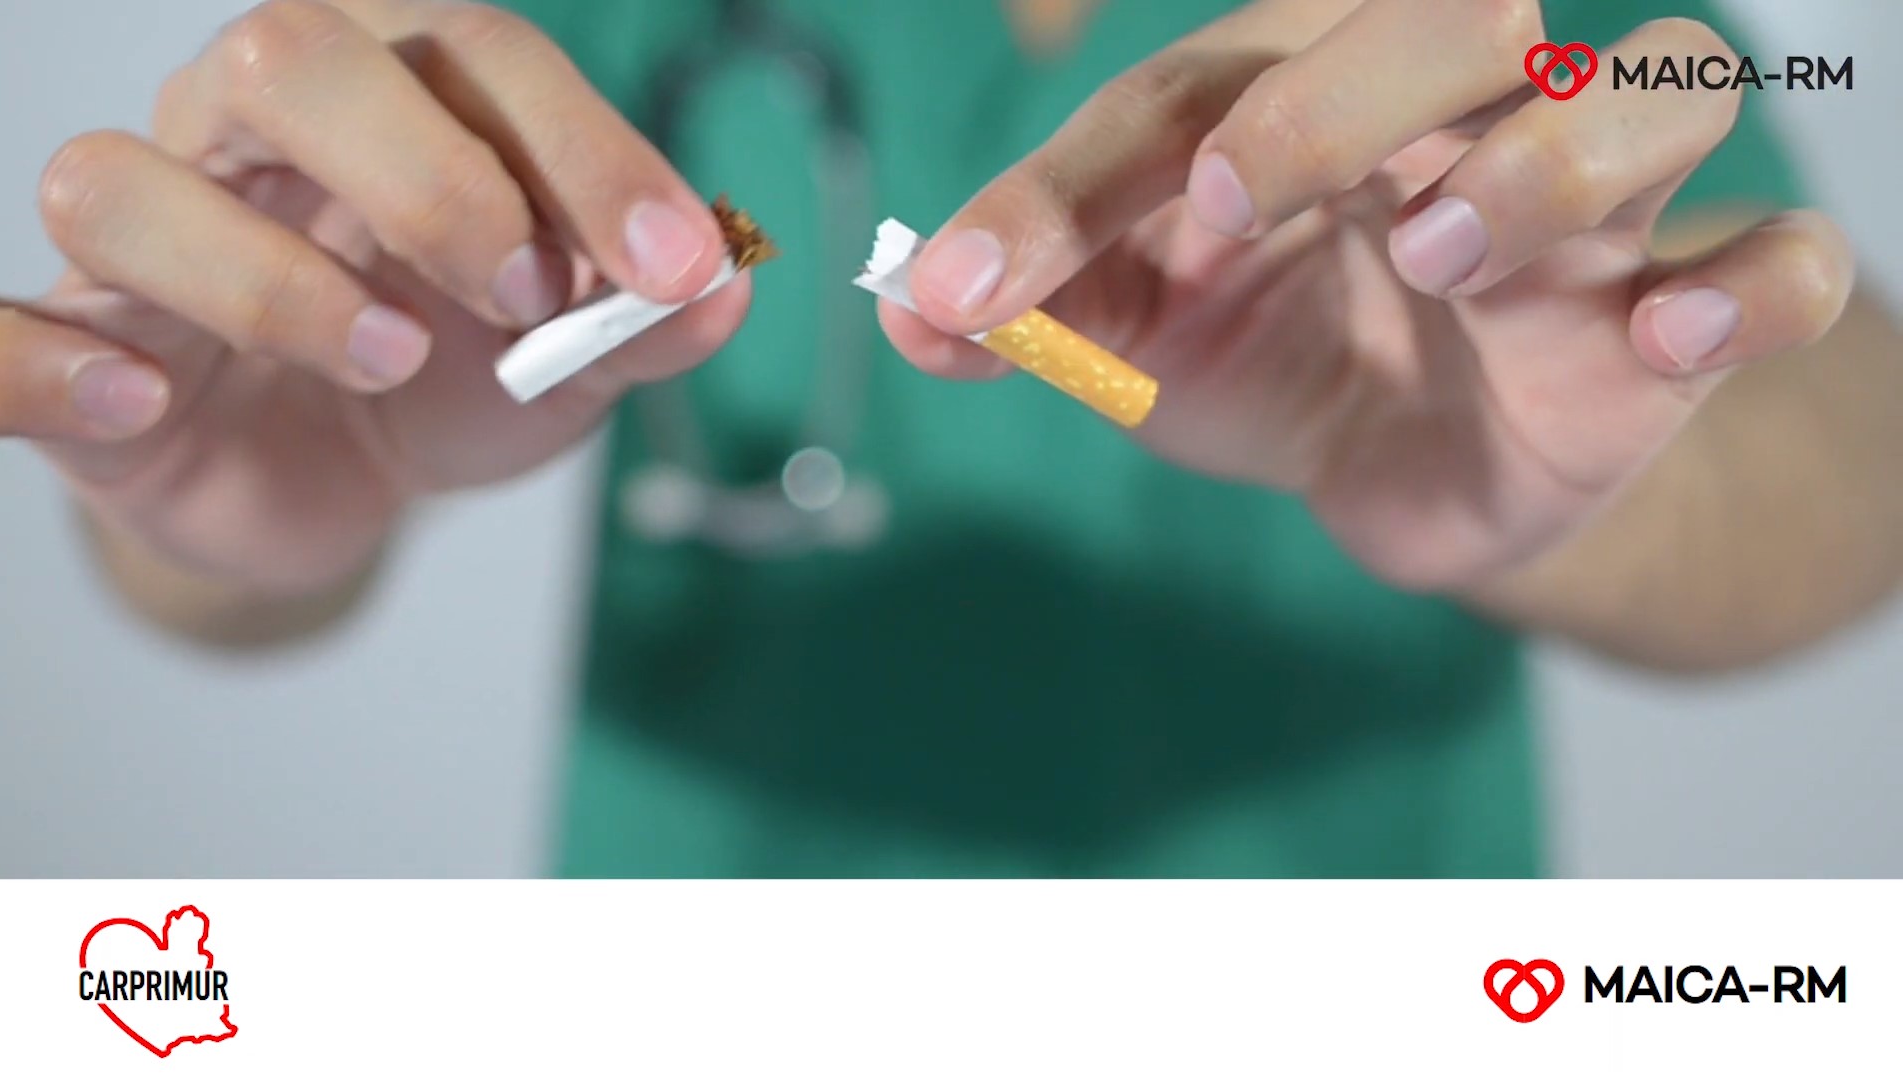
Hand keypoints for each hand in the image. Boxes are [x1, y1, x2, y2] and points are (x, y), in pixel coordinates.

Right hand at [0, 0, 743, 594]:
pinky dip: (37, 364)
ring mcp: (146, 246)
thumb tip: (730, 289)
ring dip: (271, 278)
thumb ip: (646, 321)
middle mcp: (248, 134)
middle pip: (288, 58)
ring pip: (124, 180)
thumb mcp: (570, 356)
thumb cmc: (449, 379)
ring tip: (389, 356)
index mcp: (390, 95)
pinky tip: (143, 401)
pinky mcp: (79, 357)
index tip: (676, 263)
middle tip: (529, 297)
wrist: (337, 482)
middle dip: (432, 176)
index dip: (583, 150)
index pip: (474, 52)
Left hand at [885, 0, 1852, 590]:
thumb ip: (1044, 310)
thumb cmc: (1284, 361)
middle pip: (1455, 16)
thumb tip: (911, 312)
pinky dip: (1751, 283)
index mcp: (1311, 96)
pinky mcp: (1682, 322)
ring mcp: (1594, 212)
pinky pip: (1786, 264)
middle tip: (1231, 203)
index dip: (1069, 187)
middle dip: (1336, 95)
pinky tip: (1666, 332)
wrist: (1421, 468)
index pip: (1191, 97)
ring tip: (1437, 256)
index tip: (967, 290)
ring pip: (1653, 87)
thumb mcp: (1148, 339)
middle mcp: (1463, 114)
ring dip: (1545, 162)